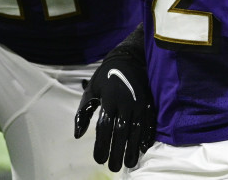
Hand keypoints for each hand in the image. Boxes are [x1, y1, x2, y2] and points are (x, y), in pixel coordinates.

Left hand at [74, 25, 154, 171]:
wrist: (129, 58)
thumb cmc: (105, 77)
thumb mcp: (90, 91)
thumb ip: (83, 113)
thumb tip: (78, 135)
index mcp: (108, 99)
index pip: (104, 127)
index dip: (101, 145)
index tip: (99, 160)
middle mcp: (125, 101)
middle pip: (121, 132)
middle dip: (117, 152)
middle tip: (114, 168)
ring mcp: (139, 102)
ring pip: (136, 130)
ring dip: (132, 149)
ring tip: (129, 163)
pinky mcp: (149, 102)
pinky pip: (149, 123)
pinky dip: (146, 136)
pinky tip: (142, 148)